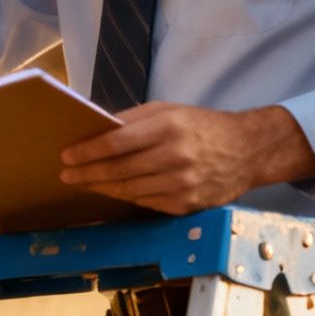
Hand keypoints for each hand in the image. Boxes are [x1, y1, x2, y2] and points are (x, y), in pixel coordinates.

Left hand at [58, 103, 314, 214]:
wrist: (248, 151)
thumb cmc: (202, 125)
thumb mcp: (169, 110)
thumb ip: (133, 119)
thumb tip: (96, 130)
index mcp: (168, 128)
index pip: (116, 142)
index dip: (87, 151)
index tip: (66, 155)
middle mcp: (174, 158)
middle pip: (118, 170)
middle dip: (86, 173)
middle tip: (66, 175)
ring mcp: (182, 185)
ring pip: (129, 190)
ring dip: (101, 188)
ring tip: (83, 183)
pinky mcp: (187, 205)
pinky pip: (146, 202)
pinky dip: (126, 196)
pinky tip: (112, 191)